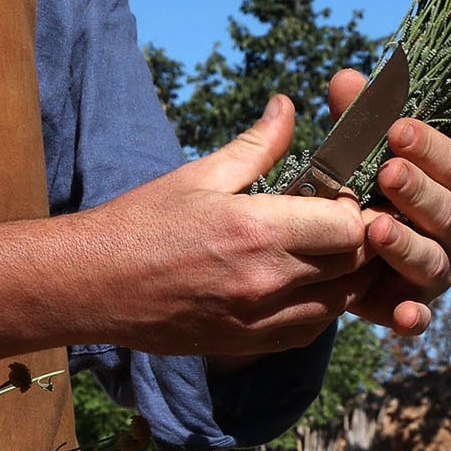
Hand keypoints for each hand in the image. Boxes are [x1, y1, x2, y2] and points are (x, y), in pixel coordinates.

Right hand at [71, 94, 370, 357]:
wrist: (92, 284)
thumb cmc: (140, 223)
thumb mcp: (199, 175)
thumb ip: (257, 145)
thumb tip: (287, 106)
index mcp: (256, 230)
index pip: (348, 227)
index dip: (353, 211)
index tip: (338, 199)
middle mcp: (266, 280)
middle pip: (354, 267)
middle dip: (358, 243)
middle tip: (342, 224)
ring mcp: (258, 319)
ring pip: (340, 304)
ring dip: (346, 279)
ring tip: (328, 254)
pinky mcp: (247, 344)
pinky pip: (309, 331)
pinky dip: (320, 309)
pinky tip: (305, 286)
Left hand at [323, 66, 450, 336]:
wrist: (351, 249)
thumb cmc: (367, 185)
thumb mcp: (360, 151)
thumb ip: (358, 118)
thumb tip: (346, 78)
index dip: (430, 147)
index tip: (396, 128)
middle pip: (449, 213)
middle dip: (419, 192)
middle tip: (386, 172)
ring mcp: (441, 270)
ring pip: (435, 262)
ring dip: (409, 248)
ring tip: (377, 230)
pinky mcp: (414, 306)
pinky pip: (420, 316)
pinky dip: (414, 317)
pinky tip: (401, 315)